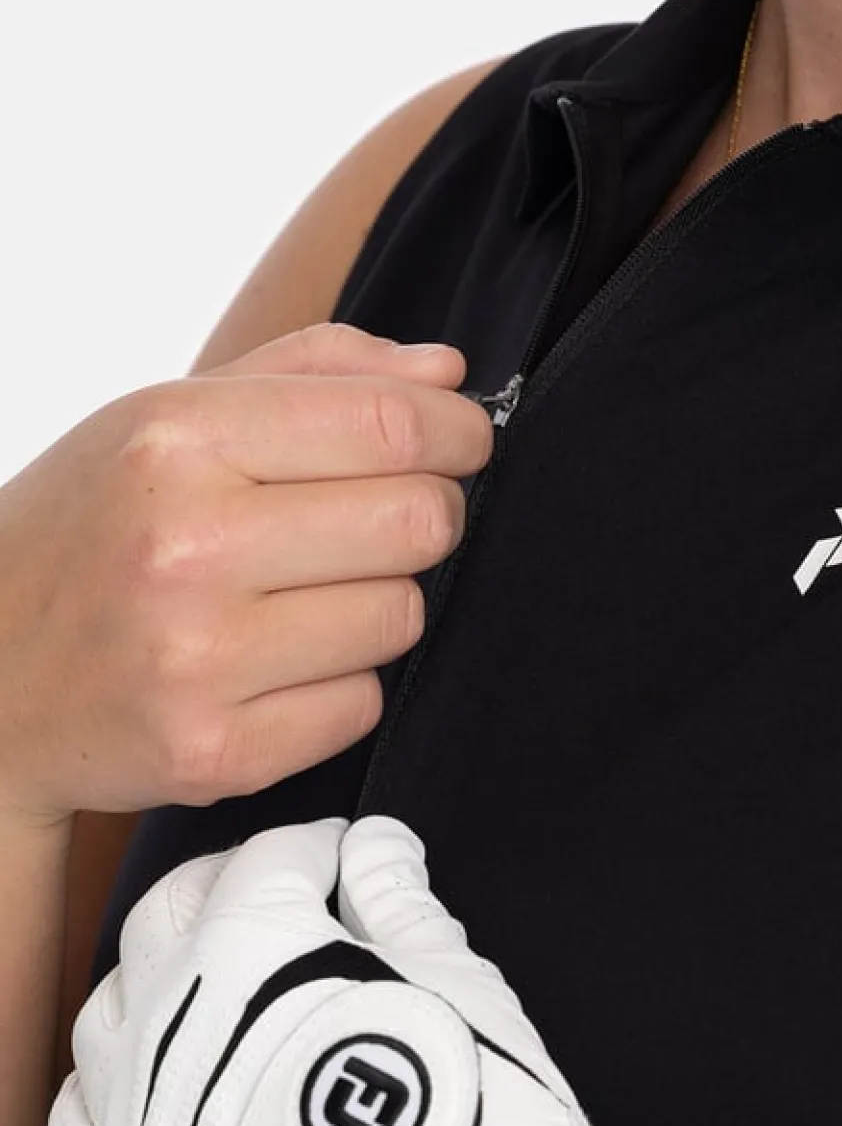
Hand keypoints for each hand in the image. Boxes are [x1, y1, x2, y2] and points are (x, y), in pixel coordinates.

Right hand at [0, 324, 492, 825]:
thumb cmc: (93, 529)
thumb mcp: (168, 417)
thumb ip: (315, 372)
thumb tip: (446, 372)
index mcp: (176, 440)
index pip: (390, 425)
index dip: (458, 432)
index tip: (464, 441)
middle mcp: (185, 546)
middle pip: (421, 522)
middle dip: (427, 515)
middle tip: (380, 523)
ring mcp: (198, 660)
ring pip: (403, 617)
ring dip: (378, 603)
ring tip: (300, 599)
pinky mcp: (215, 753)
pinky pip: (363, 704)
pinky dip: (341, 685)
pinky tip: (273, 668)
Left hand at [48, 817, 645, 1125]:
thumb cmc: (468, 1109)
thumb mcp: (449, 972)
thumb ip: (396, 896)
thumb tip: (377, 848)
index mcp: (255, 946)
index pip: (268, 858)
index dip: (317, 845)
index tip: (344, 854)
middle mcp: (175, 1017)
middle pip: (172, 910)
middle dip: (231, 885)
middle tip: (285, 895)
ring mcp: (139, 1110)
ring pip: (110, 1004)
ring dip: (164, 972)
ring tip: (223, 981)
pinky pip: (80, 1119)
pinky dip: (116, 1080)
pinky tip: (166, 1075)